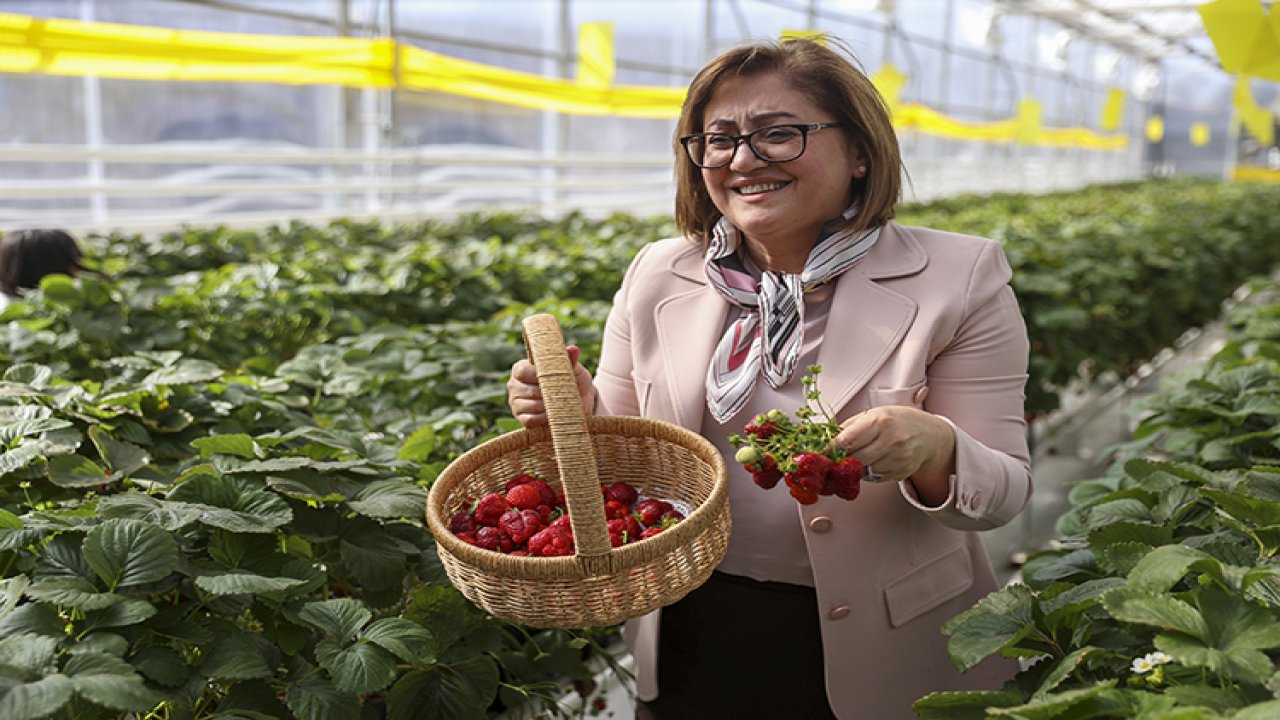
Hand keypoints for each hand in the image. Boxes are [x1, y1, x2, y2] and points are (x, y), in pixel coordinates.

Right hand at [507, 345, 595, 426]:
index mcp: (521, 368)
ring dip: (546, 406)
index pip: (522, 371)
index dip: (537, 376)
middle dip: (545, 393)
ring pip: (528, 405)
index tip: (553, 379)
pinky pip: (529, 419)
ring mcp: (515, 402)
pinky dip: (543, 417)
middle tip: (561, 393)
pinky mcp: (521, 417)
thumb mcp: (572, 368)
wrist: (577, 400)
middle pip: (525, 389)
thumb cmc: (570, 380)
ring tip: (559, 403)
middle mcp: (514, 384)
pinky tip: (553, 414)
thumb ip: (569, 358)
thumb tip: (573, 349)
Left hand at [832, 406, 954, 503]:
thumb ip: (849, 427)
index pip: (847, 440)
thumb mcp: (874, 414)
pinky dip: (868, 473)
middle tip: (834, 459)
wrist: (929, 435)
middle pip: (854, 459)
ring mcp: (898, 458)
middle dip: (841, 461)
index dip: (830, 449)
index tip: (820, 454)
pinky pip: (875, 478)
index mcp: (880, 421)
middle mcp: (891, 440)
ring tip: (858, 457)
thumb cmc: (897, 421)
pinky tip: (873, 462)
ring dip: (855, 468)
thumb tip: (825, 439)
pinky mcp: (901, 472)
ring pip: (864, 471)